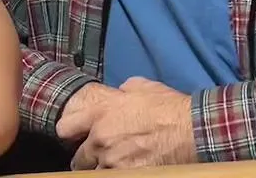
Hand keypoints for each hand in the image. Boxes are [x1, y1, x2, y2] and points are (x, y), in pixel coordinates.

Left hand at [60, 78, 195, 170]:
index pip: (65, 128)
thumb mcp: (141, 87)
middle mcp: (100, 139)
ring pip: (95, 173)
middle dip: (88, 159)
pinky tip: (129, 170)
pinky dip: (119, 175)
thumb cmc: (168, 106)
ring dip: (103, 169)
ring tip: (117, 165)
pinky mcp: (127, 176)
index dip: (70, 134)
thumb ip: (122, 92)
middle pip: (79, 159)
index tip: (76, 137)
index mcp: (99, 114)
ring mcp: (113, 161)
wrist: (190, 129)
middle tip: (99, 158)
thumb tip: (120, 93)